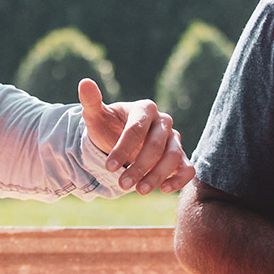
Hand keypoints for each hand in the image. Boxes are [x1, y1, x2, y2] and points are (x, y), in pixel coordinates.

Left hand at [78, 78, 195, 194]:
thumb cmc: (108, 128)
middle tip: (122, 184)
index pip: (137, 128)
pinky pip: (188, 168)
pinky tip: (164, 189)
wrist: (118, 141)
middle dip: (140, 166)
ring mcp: (174, 139)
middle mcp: (163, 122)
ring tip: (140, 191)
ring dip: (157, 175)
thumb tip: (85, 82)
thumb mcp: (97, 116)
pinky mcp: (180, 157)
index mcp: (145, 108)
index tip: (108, 166)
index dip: (123, 148)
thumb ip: (91, 101)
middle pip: (157, 144)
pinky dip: (179, 179)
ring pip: (174, 156)